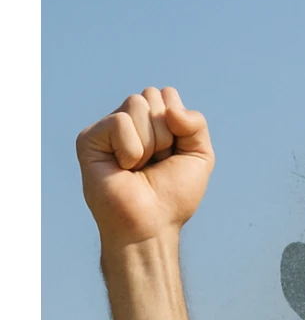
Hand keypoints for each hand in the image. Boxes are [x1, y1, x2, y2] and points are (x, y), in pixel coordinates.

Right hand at [76, 86, 214, 246]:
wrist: (152, 225)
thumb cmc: (172, 197)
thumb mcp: (200, 156)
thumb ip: (196, 123)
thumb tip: (168, 103)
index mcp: (151, 121)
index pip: (167, 95)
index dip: (178, 127)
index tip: (171, 156)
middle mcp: (128, 121)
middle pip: (151, 95)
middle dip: (164, 134)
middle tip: (154, 164)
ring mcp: (107, 129)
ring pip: (136, 104)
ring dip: (149, 143)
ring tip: (139, 168)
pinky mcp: (90, 138)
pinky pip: (119, 122)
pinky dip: (131, 149)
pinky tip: (123, 168)